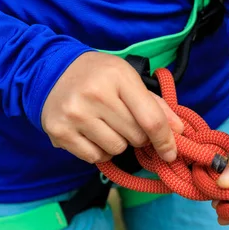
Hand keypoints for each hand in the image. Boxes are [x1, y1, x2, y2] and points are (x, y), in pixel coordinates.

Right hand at [41, 51, 183, 163]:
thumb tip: (178, 131)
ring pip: (116, 149)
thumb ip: (154, 104)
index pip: (151, 119)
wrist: (50, 72)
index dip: (165, 140)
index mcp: (118, 77)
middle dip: (137, 135)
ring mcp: (75, 115)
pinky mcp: (60, 132)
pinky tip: (91, 134)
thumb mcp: (126, 78)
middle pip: (135, 137)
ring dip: (118, 143)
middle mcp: (95, 95)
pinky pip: (95, 157)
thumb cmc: (96, 76)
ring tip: (105, 126)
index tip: (171, 152)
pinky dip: (99, 151)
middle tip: (124, 122)